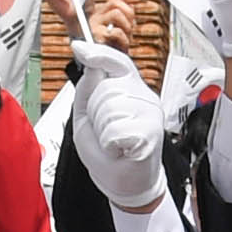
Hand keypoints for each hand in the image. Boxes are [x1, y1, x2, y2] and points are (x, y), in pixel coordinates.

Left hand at [66, 42, 170, 212]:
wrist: (124, 183)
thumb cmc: (108, 152)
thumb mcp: (86, 118)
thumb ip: (87, 91)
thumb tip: (90, 66)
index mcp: (129, 90)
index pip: (117, 63)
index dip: (98, 54)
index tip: (79, 47)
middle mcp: (144, 97)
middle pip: (107, 88)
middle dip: (96, 112)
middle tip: (104, 131)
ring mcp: (150, 114)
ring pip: (111, 108)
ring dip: (103, 131)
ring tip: (112, 142)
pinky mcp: (152, 133)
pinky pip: (118, 130)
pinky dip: (110, 144)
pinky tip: (120, 150)